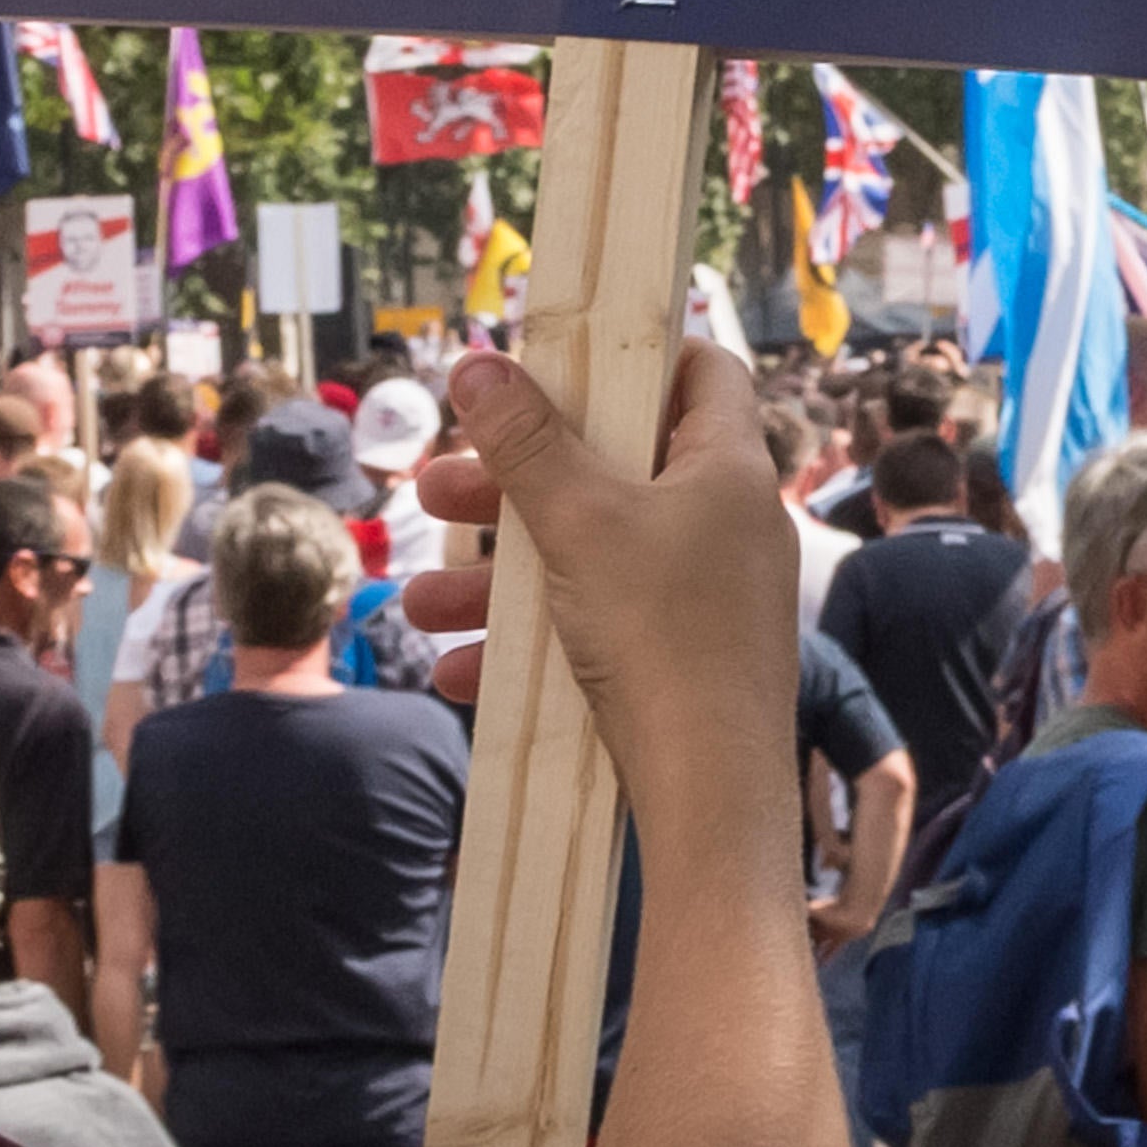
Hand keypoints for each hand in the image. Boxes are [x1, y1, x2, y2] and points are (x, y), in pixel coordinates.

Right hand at [400, 343, 794, 815]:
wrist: (710, 791)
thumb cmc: (660, 633)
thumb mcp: (580, 521)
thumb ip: (526, 442)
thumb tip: (477, 363)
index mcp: (726, 465)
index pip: (697, 370)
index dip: (630, 354)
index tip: (552, 364)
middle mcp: (724, 521)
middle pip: (611, 470)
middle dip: (513, 486)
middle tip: (436, 494)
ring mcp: (706, 594)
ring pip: (587, 558)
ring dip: (498, 579)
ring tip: (419, 607)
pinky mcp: (681, 659)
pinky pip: (595, 630)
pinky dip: (529, 643)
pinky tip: (460, 672)